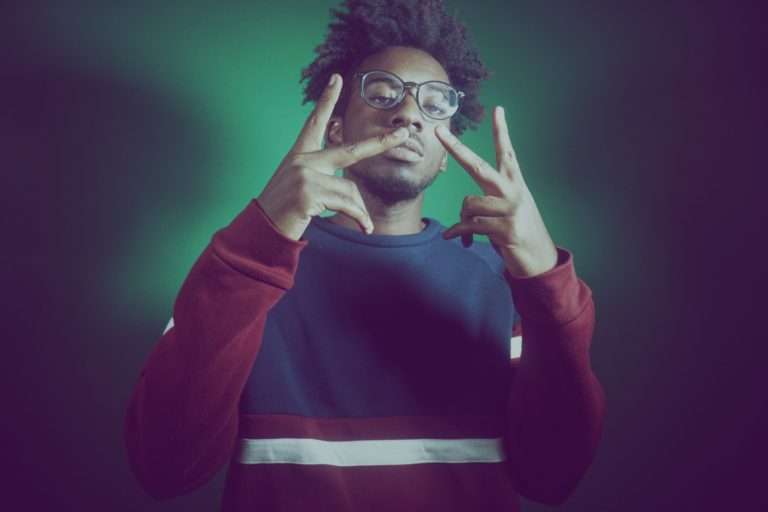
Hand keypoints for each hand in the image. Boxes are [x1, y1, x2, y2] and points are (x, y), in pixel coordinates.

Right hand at [256, 73, 409, 240]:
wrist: (262, 231)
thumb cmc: (282, 211)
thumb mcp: (301, 188)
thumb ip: (322, 178)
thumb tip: (355, 193)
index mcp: (298, 155)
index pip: (315, 122)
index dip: (327, 100)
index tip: (338, 79)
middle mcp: (301, 160)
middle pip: (351, 150)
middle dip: (381, 143)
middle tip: (403, 134)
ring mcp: (304, 175)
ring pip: (350, 189)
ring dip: (361, 211)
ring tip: (364, 225)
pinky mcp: (308, 193)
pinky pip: (347, 204)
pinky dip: (360, 218)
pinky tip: (364, 228)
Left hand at [435, 106, 558, 277]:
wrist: (539, 259)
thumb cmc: (517, 232)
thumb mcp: (507, 211)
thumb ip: (487, 204)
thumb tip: (458, 219)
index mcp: (515, 182)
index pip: (507, 152)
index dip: (501, 131)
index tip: (498, 109)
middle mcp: (513, 191)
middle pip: (478, 165)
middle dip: (455, 148)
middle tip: (437, 130)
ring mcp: (510, 208)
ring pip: (468, 204)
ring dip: (463, 219)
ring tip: (469, 230)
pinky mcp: (505, 228)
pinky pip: (469, 226)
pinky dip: (458, 233)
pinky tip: (454, 238)